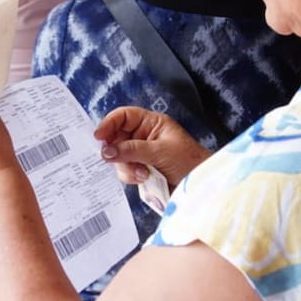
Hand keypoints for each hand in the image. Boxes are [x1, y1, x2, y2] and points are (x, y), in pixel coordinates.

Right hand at [93, 107, 210, 189]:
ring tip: (142, 174)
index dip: (109, 124)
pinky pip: (125, 171)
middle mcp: (143, 136)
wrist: (201, 184)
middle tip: (120, 160)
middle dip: (118, 152)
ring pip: (118, 157)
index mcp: (150, 123)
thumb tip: (106, 151)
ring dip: (126, 167)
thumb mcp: (159, 152)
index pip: (123, 116)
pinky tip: (144, 179)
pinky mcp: (141, 169)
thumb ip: (132, 150)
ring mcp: (141, 153)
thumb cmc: (189, 160)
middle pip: (116, 138)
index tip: (98, 137)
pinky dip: (130, 176)